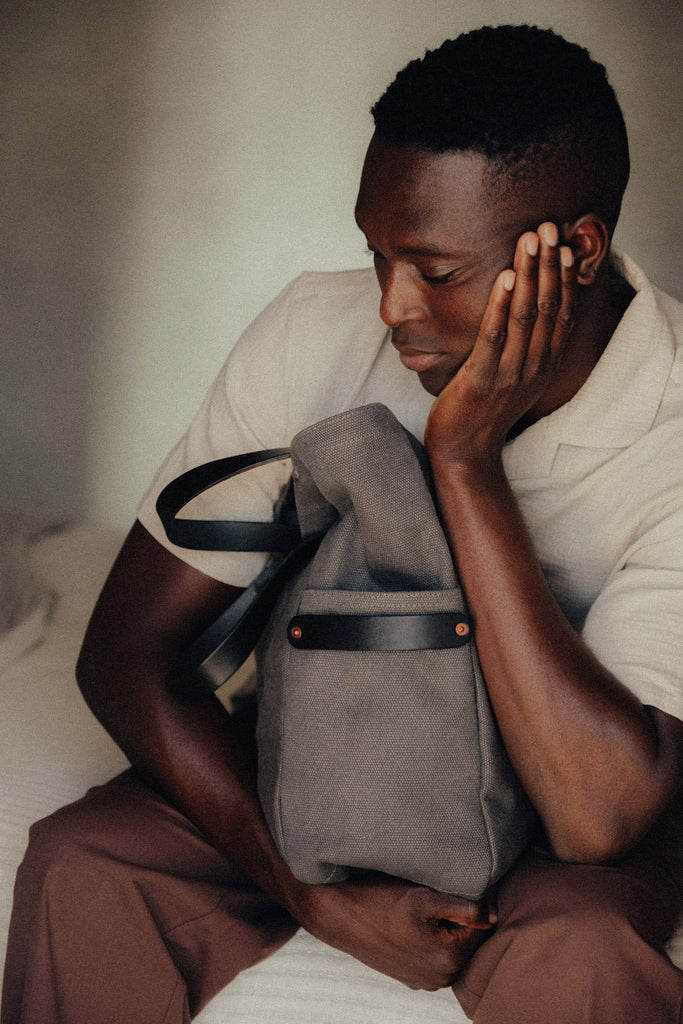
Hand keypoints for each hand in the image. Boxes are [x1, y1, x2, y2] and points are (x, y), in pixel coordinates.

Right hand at [290, 871, 494, 989]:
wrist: (340, 914)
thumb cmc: (380, 900)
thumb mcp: (425, 897)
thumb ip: (465, 907)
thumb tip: (494, 913)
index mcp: (450, 958)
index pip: (482, 925)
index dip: (475, 900)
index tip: (458, 881)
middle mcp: (441, 977)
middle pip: (467, 938)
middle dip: (460, 916)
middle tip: (437, 891)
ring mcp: (424, 979)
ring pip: (451, 945)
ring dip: (446, 926)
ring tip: (423, 904)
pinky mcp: (410, 976)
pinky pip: (434, 953)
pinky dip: (431, 937)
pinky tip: (413, 920)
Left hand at [424, 223, 575, 463]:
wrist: (464, 450)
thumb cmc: (484, 408)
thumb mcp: (514, 375)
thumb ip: (525, 346)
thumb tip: (527, 309)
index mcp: (544, 363)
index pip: (563, 313)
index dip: (565, 278)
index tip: (565, 244)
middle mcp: (534, 366)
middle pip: (549, 307)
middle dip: (549, 264)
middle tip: (549, 227)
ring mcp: (511, 373)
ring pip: (527, 316)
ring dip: (530, 274)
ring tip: (529, 240)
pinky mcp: (484, 378)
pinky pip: (495, 336)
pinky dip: (502, 305)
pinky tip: (505, 278)